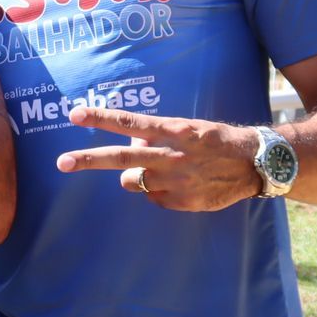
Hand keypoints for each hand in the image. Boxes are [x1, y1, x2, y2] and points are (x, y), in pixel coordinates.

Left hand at [55, 107, 262, 211]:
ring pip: (133, 182)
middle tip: (61, 162)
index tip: (74, 114)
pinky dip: (159, 190)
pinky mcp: (181, 202)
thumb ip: (156, 137)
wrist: (254, 163)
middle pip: (121, 158)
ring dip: (137, 176)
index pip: (129, 123)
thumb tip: (131, 149)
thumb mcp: (185, 129)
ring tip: (161, 169)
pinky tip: (181, 184)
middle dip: (88, 160)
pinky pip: (154, 197)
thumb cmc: (213, 141)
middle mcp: (170, 155)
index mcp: (172, 131)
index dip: (100, 118)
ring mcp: (175, 182)